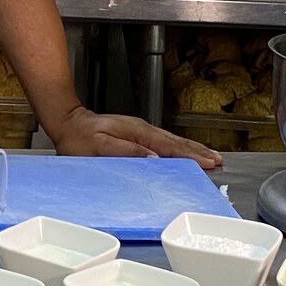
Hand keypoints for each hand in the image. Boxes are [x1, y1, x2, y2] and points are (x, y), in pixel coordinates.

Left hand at [46, 107, 222, 168]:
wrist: (67, 123)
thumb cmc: (78, 139)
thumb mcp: (99, 146)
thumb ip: (126, 151)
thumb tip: (152, 158)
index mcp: (136, 133)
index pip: (169, 146)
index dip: (190, 156)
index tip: (208, 162)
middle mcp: (141, 129)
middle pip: (176, 142)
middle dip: (198, 151)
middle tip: (217, 161)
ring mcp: (140, 131)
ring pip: (172, 141)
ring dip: (192, 149)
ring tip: (210, 156)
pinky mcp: (136, 134)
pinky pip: (164, 142)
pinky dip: (179, 147)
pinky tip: (185, 152)